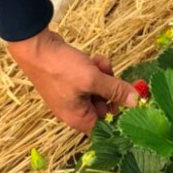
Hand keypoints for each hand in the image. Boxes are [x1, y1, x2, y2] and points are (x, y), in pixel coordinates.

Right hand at [8, 28, 138, 133]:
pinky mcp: (70, 80)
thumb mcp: (92, 79)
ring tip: (98, 62)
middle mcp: (75, 110)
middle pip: (104, 105)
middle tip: (109, 73)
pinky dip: (95, 69)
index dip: (118, 112)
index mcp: (78, 118)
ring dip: (104, 74)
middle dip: (110, 87)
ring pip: (99, 88)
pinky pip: (90, 78)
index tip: (128, 98)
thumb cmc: (61, 68)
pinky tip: (93, 58)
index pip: (106, 126)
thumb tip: (136, 101)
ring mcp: (72, 95)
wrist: (36, 47)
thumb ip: (115, 90)